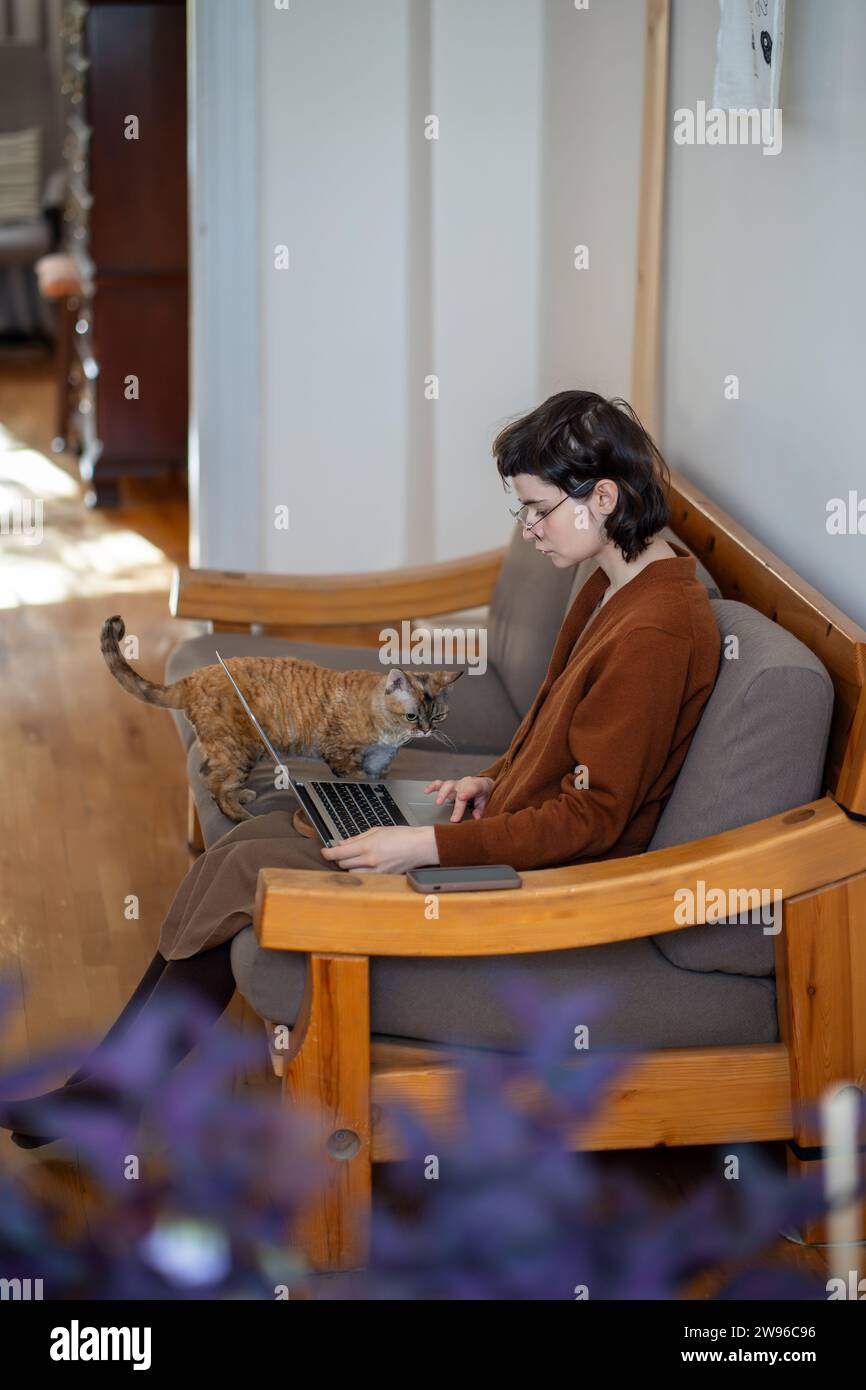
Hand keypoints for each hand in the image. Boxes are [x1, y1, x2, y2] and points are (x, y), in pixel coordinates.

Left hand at [320, 824, 437, 872]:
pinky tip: (365, 866)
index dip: (328, 853)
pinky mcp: (383, 878)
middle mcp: (370, 861)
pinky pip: (364, 878)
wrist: (420, 847)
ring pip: (352, 873)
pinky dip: (361, 872)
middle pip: (343, 864)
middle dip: (340, 858)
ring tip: (356, 859)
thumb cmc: (403, 835)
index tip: (324, 851)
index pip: (339, 853)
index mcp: (368, 846)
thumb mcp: (378, 830)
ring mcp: (377, 872)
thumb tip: (342, 843)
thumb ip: (357, 837)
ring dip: (350, 866)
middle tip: (343, 852)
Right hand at [423, 776, 493, 821]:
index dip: (466, 792)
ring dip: (442, 793)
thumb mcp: (486, 800)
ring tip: (438, 803)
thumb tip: (476, 817)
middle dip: (456, 805)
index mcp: (478, 785)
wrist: (482, 783)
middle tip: (454, 819)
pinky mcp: (449, 785)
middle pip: (459, 790)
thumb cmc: (483, 793)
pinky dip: (432, 787)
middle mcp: (466, 782)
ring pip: (448, 785)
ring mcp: (457, 783)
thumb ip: (480, 809)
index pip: (472, 788)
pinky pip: (440, 784)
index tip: (461, 798)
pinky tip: (426, 791)